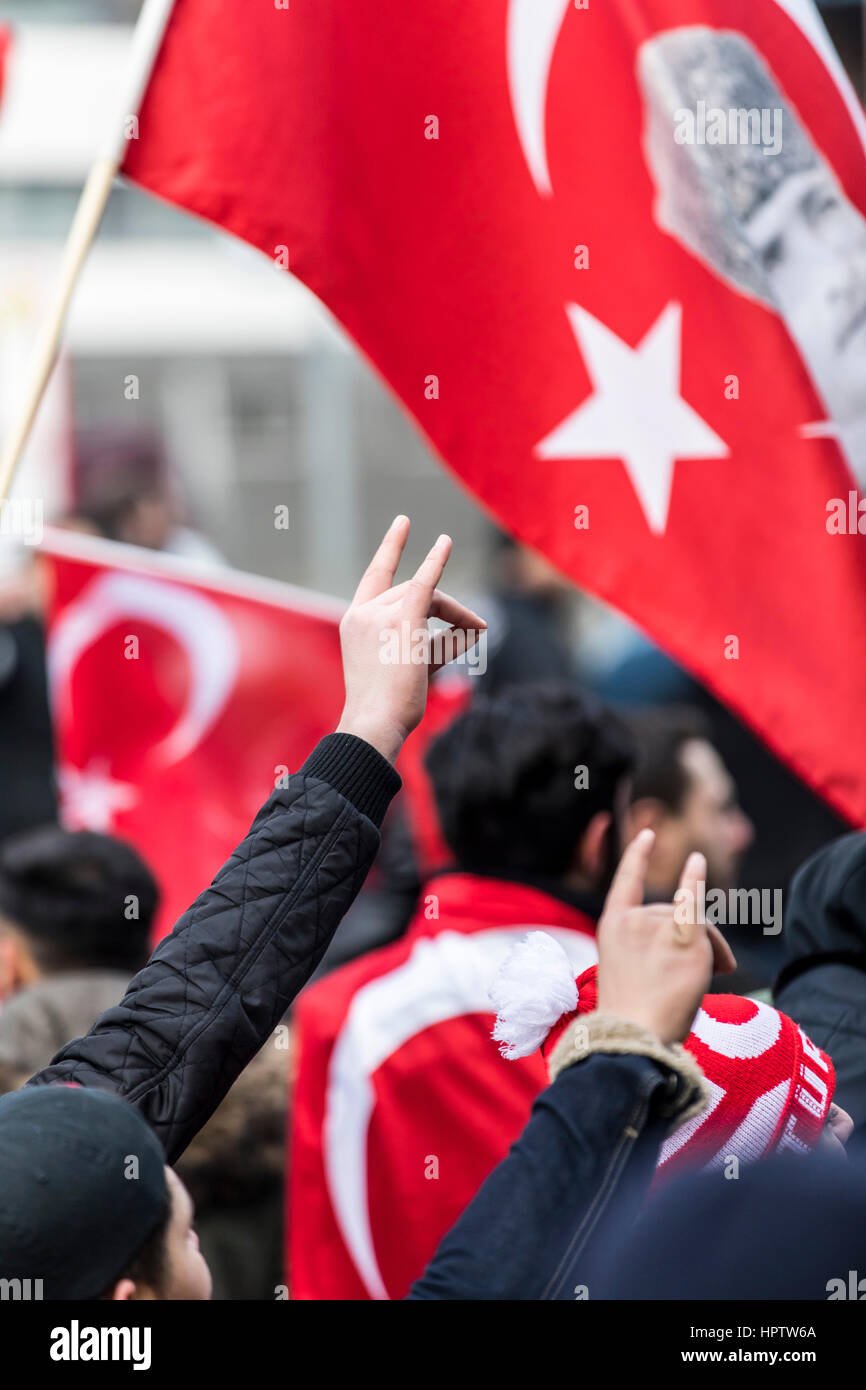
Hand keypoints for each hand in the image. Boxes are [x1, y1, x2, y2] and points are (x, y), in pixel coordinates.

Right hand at [336, 516, 485, 762]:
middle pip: (414, 589)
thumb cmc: (391, 707)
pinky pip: (424, 584)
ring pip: (428, 595)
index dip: (391, 550)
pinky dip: (436, 561)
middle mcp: (363, 613)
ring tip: (477, 628)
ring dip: (456, 612)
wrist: (376, 723)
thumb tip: (475, 629)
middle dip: (447, 606)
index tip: (404, 524)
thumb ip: (438, 643)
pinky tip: (445, 543)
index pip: (376, 578)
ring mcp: (379, 615)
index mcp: (356, 622)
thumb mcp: (413, 668)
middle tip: (475, 627)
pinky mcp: (402, 621)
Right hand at [595, 829, 736, 1044]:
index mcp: (613, 927)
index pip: (626, 883)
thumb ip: (659, 949)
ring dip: (713, 945)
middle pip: (673, 910)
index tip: (648, 835)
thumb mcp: (634, 973)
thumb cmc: (635, 1016)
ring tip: (722, 972)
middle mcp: (632, 920)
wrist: (633, 1036)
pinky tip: (697, 860)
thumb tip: (715, 952)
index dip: (637, 857)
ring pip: (695, 921)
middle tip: (721, 970)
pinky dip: (694, 881)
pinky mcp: (682, 940)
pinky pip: (691, 904)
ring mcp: (655, 927)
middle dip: (696, 936)